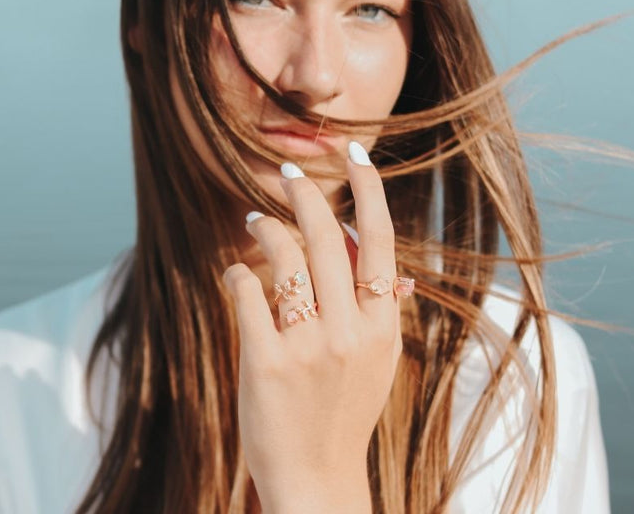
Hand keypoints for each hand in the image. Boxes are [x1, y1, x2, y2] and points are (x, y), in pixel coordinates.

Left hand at [223, 141, 402, 513]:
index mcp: (381, 326)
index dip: (370, 191)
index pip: (381, 243)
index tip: (357, 153)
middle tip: (287, 174)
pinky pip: (248, 295)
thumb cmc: (344, 412)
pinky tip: (236, 273)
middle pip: (328, 239)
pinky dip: (238, 275)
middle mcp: (351, 332)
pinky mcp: (267, 365)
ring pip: (286, 260)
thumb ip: (384, 316)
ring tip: (255, 221)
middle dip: (305, 195)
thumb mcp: (378, 364)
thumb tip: (397, 276)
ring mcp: (309, 349)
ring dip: (266, 230)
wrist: (315, 479)